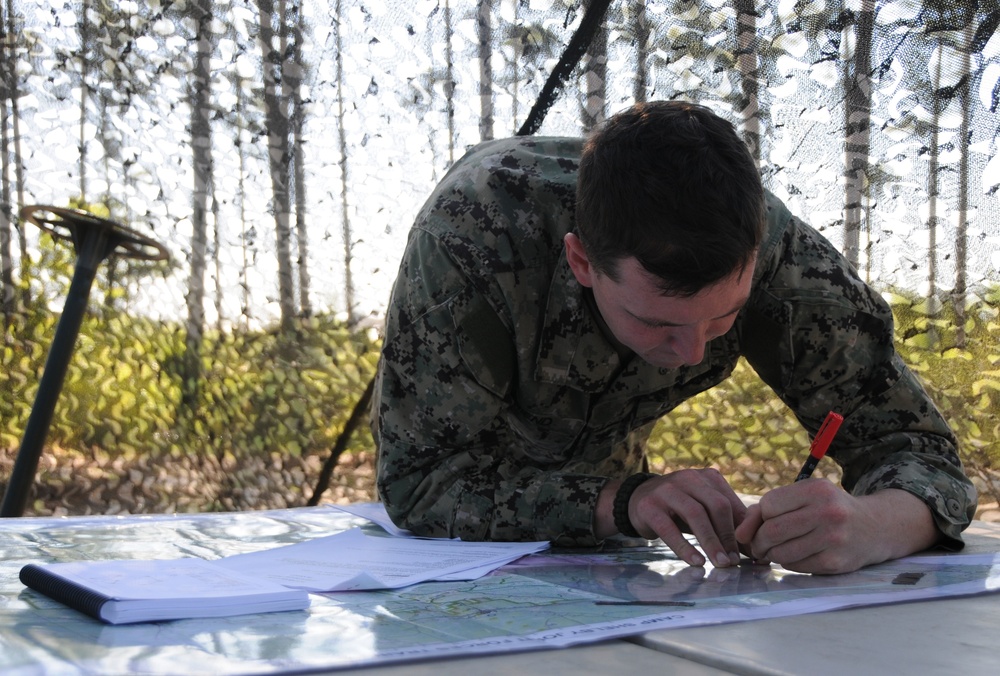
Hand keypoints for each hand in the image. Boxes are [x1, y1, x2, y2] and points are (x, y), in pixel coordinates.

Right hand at [626, 469, 746, 567]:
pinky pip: (669, 529)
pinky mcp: (649, 506)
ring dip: (711, 542)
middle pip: (717, 506)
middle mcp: (688, 478)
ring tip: (720, 563)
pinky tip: (696, 561)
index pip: (731, 502)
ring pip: (695, 515)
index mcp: (708, 477)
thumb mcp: (704, 509)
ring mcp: (667, 490)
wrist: (637, 499)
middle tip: (734, 561)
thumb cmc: (679, 508)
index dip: (743, 528)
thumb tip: (754, 549)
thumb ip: (727, 523)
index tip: (751, 552)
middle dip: (728, 536)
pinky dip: (684, 547)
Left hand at [734, 481, 938, 573]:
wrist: (876, 527)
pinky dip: (788, 563)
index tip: (759, 524)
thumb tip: (739, 533)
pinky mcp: (836, 563)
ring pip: (782, 552)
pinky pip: (796, 566)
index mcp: (816, 490)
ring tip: (773, 551)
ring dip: (771, 555)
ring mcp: (833, 539)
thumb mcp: (805, 496)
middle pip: (772, 531)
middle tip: (758, 546)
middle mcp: (827, 512)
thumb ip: (769, 508)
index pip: (769, 505)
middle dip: (758, 541)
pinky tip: (795, 556)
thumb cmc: (829, 508)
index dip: (758, 517)